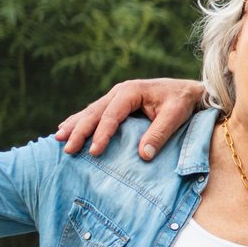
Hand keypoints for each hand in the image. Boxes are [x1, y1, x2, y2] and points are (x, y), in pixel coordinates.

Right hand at [55, 78, 205, 159]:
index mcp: (131, 92)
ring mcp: (116, 96)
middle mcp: (119, 92)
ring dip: (74, 125)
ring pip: (90, 112)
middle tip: (67, 148)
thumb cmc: (182, 102)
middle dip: (79, 131)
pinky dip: (80, 121)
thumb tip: (143, 155)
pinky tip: (67, 128)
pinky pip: (95, 113)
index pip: (111, 115)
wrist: (188, 91)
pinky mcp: (116, 103)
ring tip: (58, 139)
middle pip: (94, 113)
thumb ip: (160, 133)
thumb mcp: (176, 115)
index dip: (102, 134)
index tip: (94, 151)